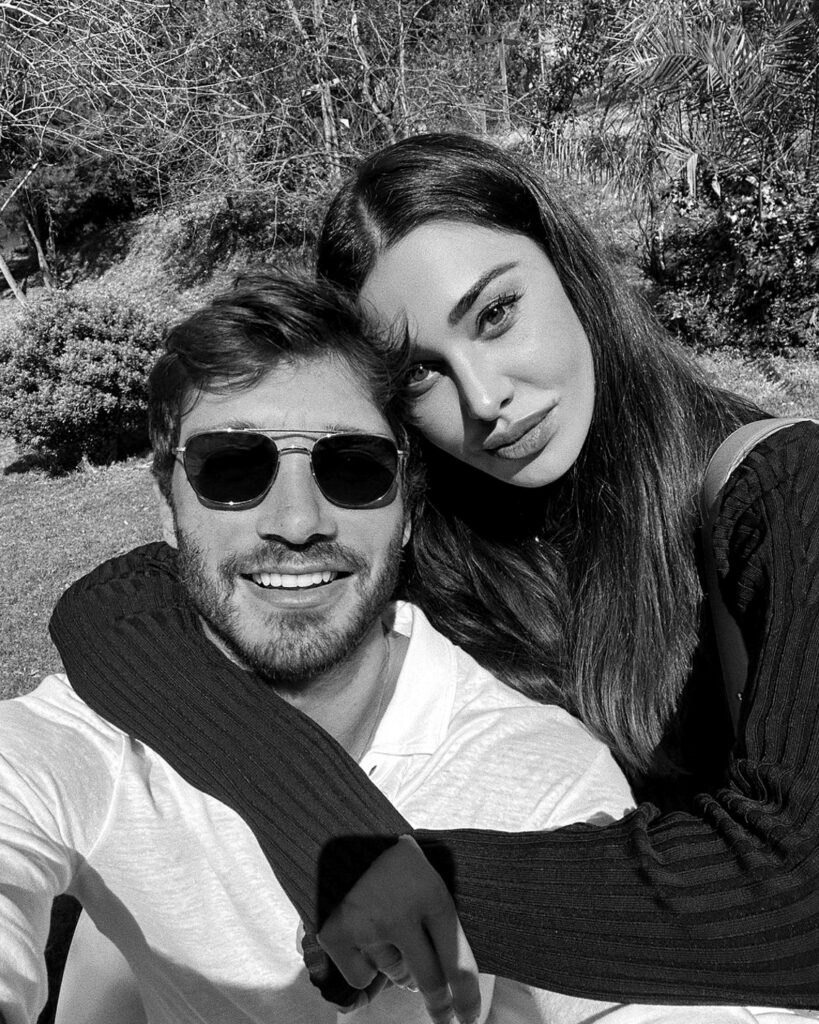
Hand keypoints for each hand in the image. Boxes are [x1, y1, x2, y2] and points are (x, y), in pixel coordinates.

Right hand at [317, 835, 480, 1023]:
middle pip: (429, 980)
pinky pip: (362, 979)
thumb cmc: (394, 860)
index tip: (471, 1019)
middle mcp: (402, 914)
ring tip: (388, 928)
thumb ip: (437, 923)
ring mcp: (369, 926)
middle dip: (439, 1005)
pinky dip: (364, 967)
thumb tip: (439, 983)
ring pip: (395, 974)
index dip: (467, 997)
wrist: (339, 832)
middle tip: (444, 1015)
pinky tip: (363, 938)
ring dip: (398, 966)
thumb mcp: (428, 878)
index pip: (457, 959)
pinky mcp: (338, 936)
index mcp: (433, 894)